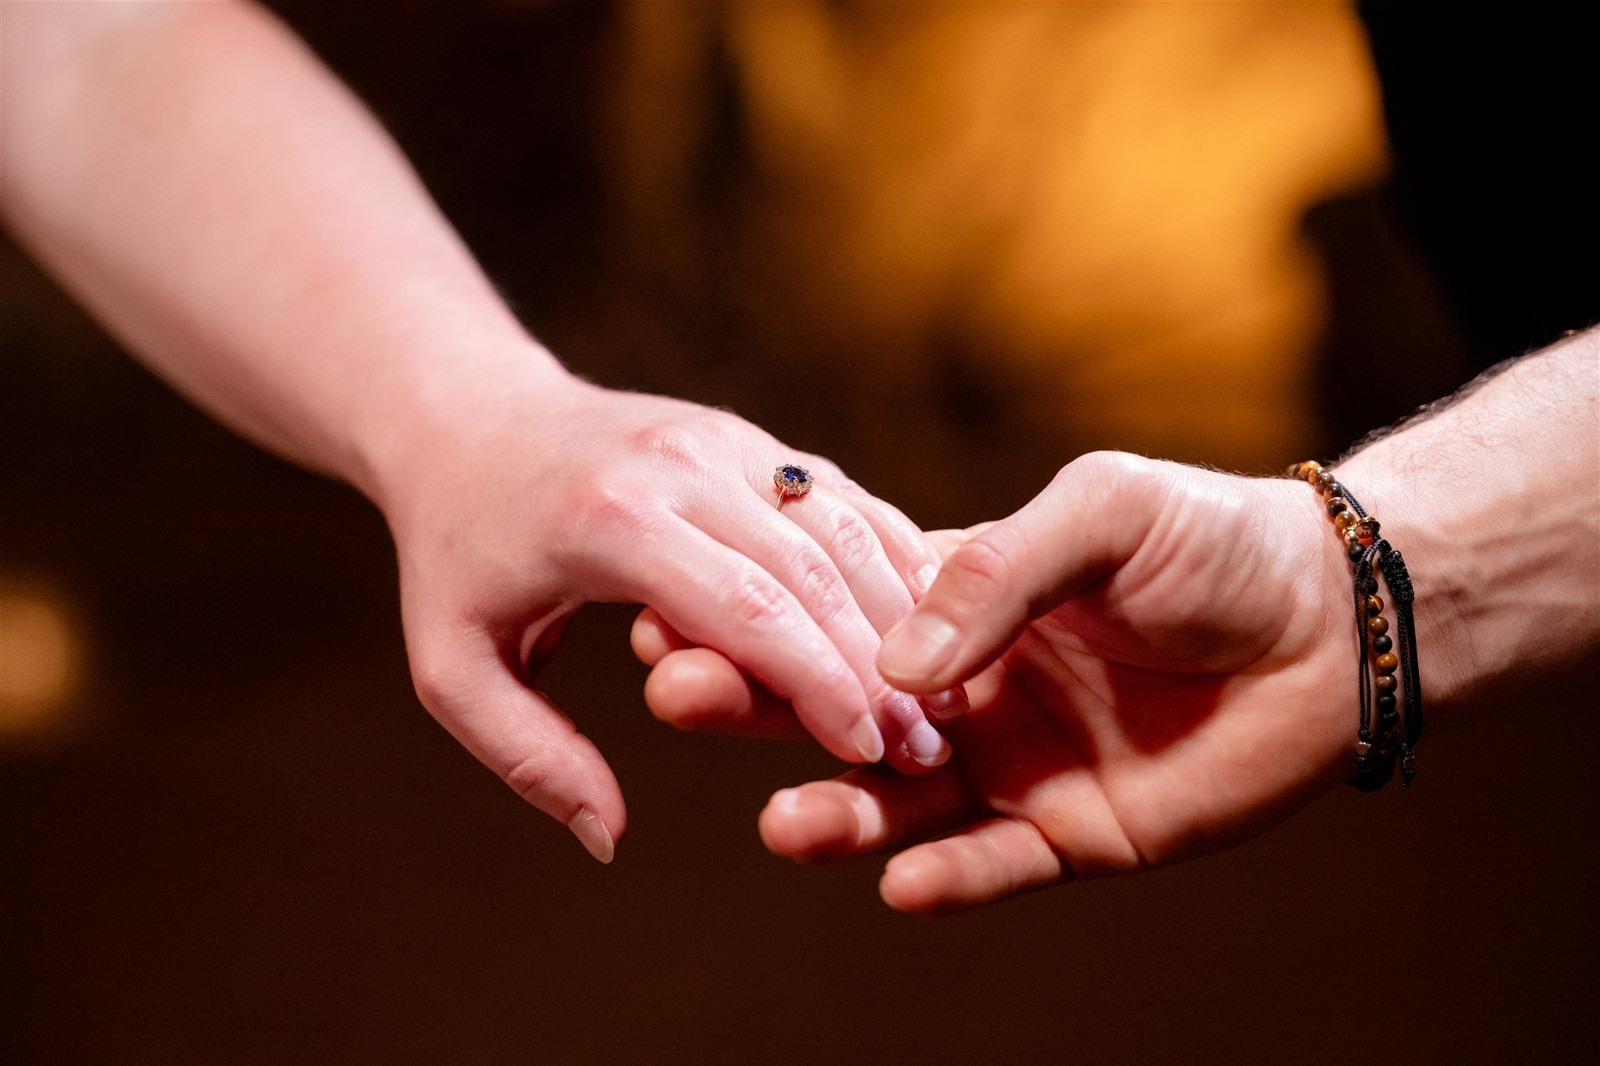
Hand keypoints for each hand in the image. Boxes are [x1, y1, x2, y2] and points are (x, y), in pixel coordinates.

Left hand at [381, 369, 951, 861]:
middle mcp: (681, 463)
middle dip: (877, 662)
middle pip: (811, 566)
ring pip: (841, 524)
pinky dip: (888, 556)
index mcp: (612, 519)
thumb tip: (607, 839)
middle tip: (921, 746)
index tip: (868, 754)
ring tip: (933, 701)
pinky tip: (927, 625)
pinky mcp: (748, 437)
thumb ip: (528, 754)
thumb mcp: (453, 665)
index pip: (746, 606)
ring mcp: (723, 438)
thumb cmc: (459, 555)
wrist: (472, 421)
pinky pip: (838, 495)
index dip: (818, 682)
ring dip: (899, 612)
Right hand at [638, 452, 1356, 910]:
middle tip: (679, 699)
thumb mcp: (1099, 512)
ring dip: (839, 815)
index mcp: (960, 601)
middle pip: (838, 709)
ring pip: (898, 801)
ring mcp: (1012, 764)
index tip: (671, 617)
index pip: (833, 616)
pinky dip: (945, 878)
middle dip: (759, 708)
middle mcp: (967, 688)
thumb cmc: (1215, 541)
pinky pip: (992, 863)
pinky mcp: (1071, 832)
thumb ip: (994, 572)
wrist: (1334, 622)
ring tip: (785, 824)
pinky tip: (898, 882)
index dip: (756, 620)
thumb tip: (892, 660)